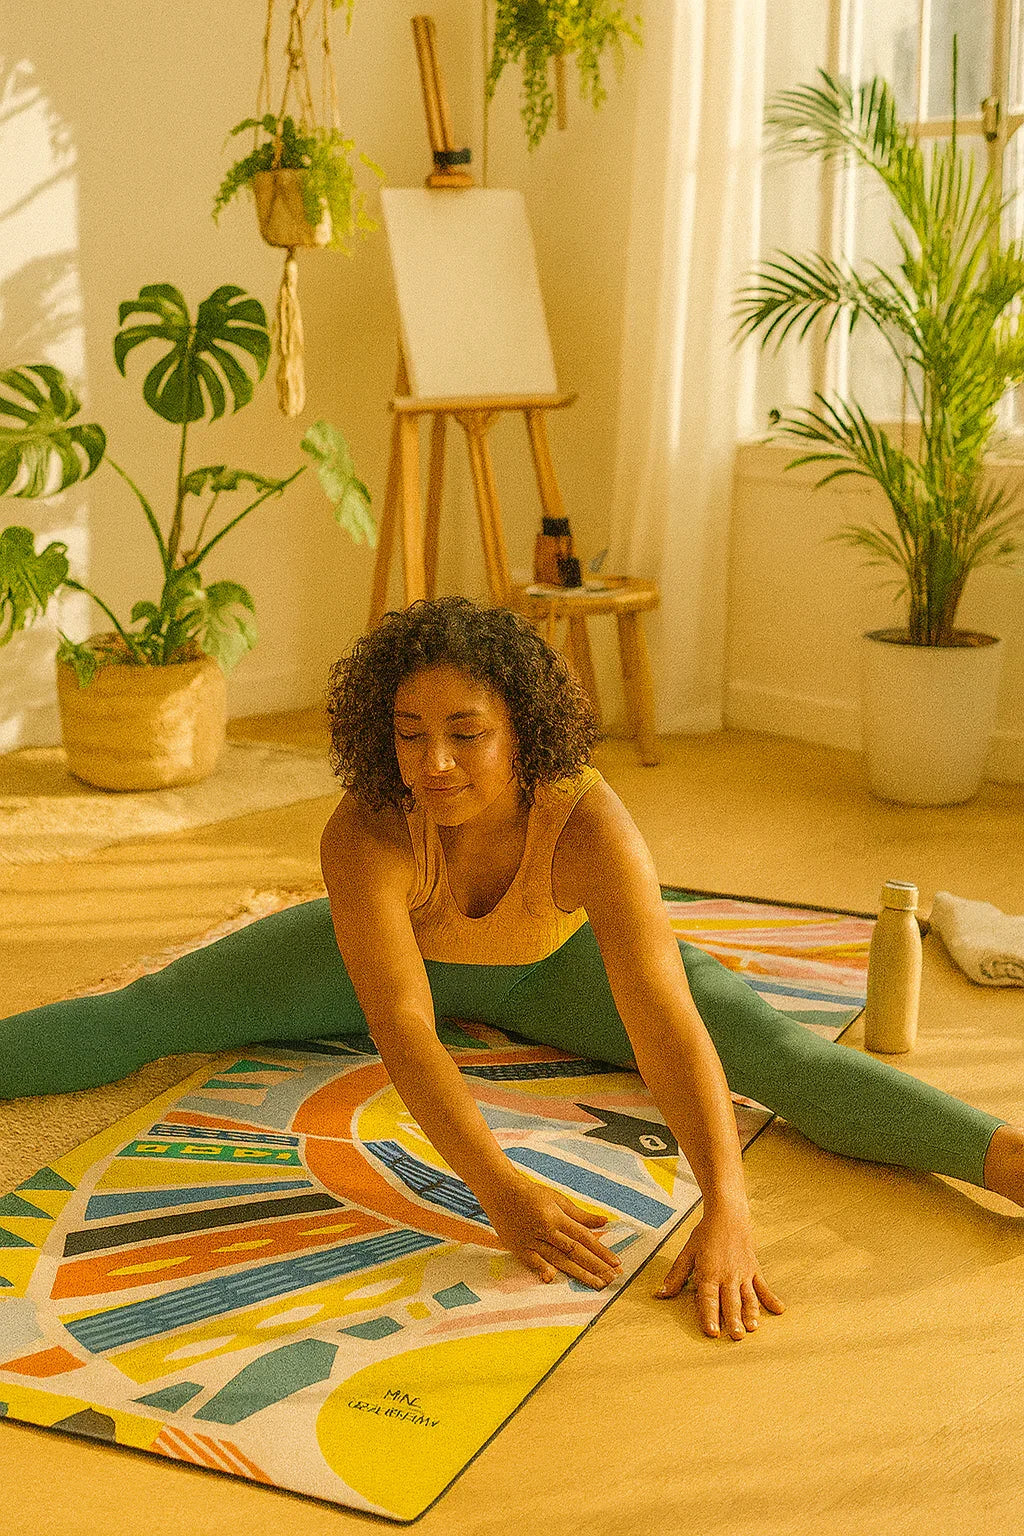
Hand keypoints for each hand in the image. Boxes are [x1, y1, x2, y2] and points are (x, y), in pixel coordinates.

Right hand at [482, 1171, 622, 1289]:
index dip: (601, 1250)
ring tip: (597, 1283)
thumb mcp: (558, 1199)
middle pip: (575, 1251)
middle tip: (612, 1278)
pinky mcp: (518, 1247)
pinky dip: (541, 1268)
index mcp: (557, 1217)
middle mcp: (546, 1230)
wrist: (500, 1191)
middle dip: (595, 1265)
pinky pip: (532, 1260)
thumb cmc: (532, 1193)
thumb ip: (581, 1214)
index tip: (616, 1262)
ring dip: (579, 1273)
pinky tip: (553, 1278)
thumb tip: (604, 1221)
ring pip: (558, 1259)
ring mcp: (531, 1240)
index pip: (584, 1237)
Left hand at [654, 1203, 784, 1339]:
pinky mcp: (754, 1269)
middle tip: (736, 1337)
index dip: (709, 1316)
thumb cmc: (705, 1234)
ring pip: (748, 1297)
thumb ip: (676, 1276)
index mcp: (709, 1273)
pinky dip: (771, 1299)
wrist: (728, 1215)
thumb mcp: (687, 1253)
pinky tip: (779, 1310)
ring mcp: (743, 1273)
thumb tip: (660, 1294)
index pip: (708, 1299)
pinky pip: (763, 1286)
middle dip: (733, 1321)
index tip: (712, 1333)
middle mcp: (728, 1276)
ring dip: (751, 1314)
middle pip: (730, 1302)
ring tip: (753, 1328)